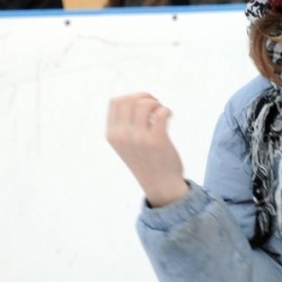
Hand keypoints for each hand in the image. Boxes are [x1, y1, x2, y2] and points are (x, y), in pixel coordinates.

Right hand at [106, 92, 187, 206]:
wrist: (160, 185)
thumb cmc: (146, 160)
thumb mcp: (126, 143)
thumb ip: (125, 123)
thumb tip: (138, 98)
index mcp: (112, 134)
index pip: (115, 102)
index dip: (131, 97)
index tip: (143, 106)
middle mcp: (122, 136)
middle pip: (130, 99)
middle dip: (145, 96)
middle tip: (155, 106)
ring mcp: (138, 138)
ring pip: (145, 104)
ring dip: (157, 104)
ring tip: (162, 113)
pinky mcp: (156, 141)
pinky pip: (161, 112)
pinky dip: (166, 111)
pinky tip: (169, 117)